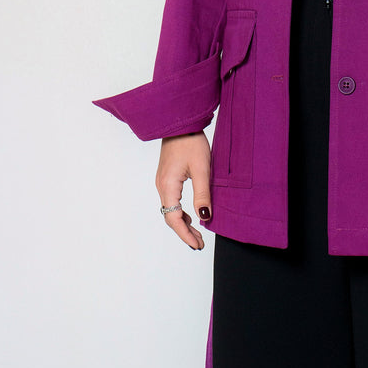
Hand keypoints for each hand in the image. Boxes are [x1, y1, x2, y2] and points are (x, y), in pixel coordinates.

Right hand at [155, 132, 211, 249]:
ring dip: (183, 223)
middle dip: (185, 232)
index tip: (197, 245)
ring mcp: (162, 181)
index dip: (185, 235)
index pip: (174, 219)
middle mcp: (161, 186)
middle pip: (170, 217)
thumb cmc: (191, 142)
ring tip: (198, 233)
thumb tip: (205, 218)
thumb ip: (202, 194)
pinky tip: (192, 215)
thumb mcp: (202, 169)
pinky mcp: (167, 177)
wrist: (180, 122)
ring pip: (171, 210)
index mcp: (168, 186)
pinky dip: (181, 212)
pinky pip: (171, 201)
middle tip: (199, 244)